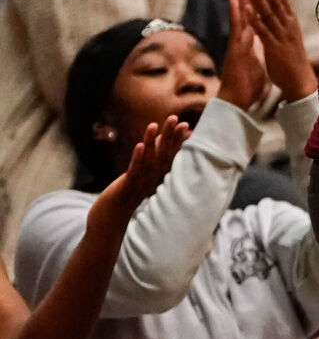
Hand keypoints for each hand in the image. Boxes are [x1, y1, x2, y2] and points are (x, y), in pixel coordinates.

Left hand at [86, 116, 188, 238]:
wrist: (111, 219)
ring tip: (154, 125)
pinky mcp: (128, 186)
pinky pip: (135, 170)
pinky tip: (140, 146)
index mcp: (156, 177)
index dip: (177, 141)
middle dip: (169, 136)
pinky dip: (138, 158)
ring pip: (149, 160)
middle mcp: (152, 179)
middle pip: (163, 155)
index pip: (170, 156)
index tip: (186, 126)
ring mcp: (141, 183)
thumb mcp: (139, 179)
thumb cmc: (124, 197)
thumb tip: (154, 150)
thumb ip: (148, 164)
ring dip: (152, 142)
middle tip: (176, 119)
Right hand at [218, 0, 267, 112]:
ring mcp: (238, 40)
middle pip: (248, 6)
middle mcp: (243, 36)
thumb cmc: (247, 86)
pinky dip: (235, 10)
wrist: (237, 102)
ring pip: (241, 11)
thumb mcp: (258, 63)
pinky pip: (235, 26)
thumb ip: (258, 51)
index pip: (258, 13)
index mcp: (251, 39)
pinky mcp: (234, 47)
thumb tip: (262, 44)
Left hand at [241, 0, 316, 100]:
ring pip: (269, 14)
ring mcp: (282, 37)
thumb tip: (284, 8)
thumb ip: (286, 18)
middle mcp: (288, 27)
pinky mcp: (275, 48)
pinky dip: (255, 19)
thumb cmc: (294, 59)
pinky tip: (248, 8)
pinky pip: (263, 31)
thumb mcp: (292, 35)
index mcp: (291, 23)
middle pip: (276, 2)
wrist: (300, 82)